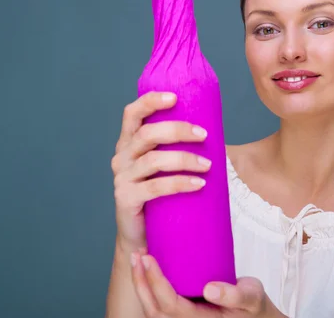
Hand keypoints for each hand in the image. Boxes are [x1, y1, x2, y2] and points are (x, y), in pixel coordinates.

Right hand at [111, 91, 211, 254]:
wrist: (141, 236)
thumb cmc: (159, 196)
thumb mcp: (164, 167)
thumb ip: (175, 147)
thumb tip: (211, 130)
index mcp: (129, 142)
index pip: (132, 113)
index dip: (151, 101)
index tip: (175, 98)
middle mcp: (122, 156)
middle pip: (147, 133)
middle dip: (178, 130)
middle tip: (204, 135)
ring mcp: (122, 178)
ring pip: (154, 160)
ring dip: (185, 159)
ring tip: (208, 165)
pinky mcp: (126, 198)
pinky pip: (156, 187)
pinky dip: (180, 183)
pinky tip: (199, 183)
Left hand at [131, 249, 286, 317]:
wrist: (256, 317)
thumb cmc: (254, 308)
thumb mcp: (252, 298)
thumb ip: (235, 295)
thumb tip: (210, 289)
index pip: (170, 305)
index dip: (156, 283)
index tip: (149, 258)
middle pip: (154, 310)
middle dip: (141, 282)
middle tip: (137, 254)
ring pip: (153, 309)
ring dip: (141, 283)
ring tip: (138, 258)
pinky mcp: (182, 312)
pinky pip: (159, 304)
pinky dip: (149, 286)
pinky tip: (148, 266)